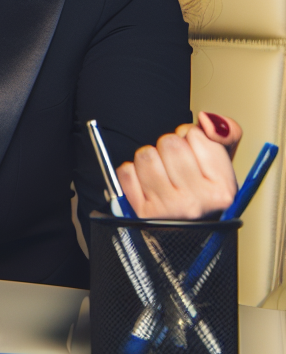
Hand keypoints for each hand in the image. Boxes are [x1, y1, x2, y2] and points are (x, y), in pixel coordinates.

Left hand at [117, 112, 241, 218]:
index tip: (196, 156)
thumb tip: (205, 119)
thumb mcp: (223, 164)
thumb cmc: (202, 193)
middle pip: (169, 142)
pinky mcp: (139, 212)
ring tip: (162, 175)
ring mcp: (166, 208)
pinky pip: (126, 171)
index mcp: (223, 191)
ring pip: (145, 155)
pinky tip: (147, 186)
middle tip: (177, 167)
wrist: (184, 234)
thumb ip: (226, 132)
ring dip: (150, 159)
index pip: (195, 135)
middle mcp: (196, 203)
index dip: (192, 138)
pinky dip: (133, 174)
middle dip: (170, 147)